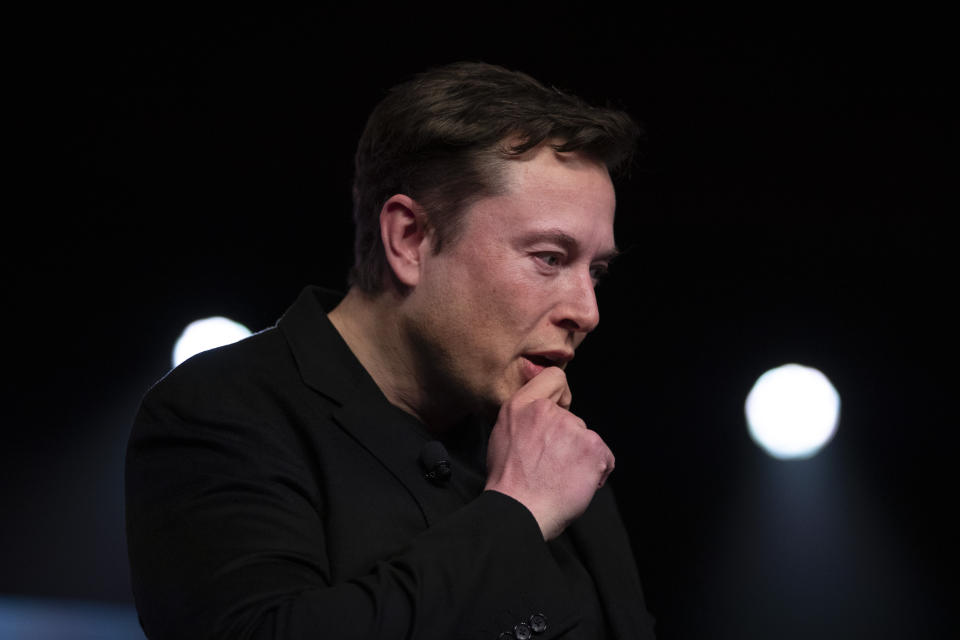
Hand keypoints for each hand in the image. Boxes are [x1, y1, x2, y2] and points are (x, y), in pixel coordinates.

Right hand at [484, 367, 613, 539]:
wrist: (520, 511)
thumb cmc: (509, 481)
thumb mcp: (503, 434)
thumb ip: (524, 414)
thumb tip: (542, 408)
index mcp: (523, 405)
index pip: (555, 378)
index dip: (560, 398)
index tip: (556, 417)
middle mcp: (548, 411)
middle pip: (572, 419)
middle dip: (566, 441)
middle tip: (549, 465)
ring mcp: (573, 428)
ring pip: (586, 440)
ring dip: (580, 458)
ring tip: (559, 478)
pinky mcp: (593, 448)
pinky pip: (604, 457)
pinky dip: (596, 472)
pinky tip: (575, 483)